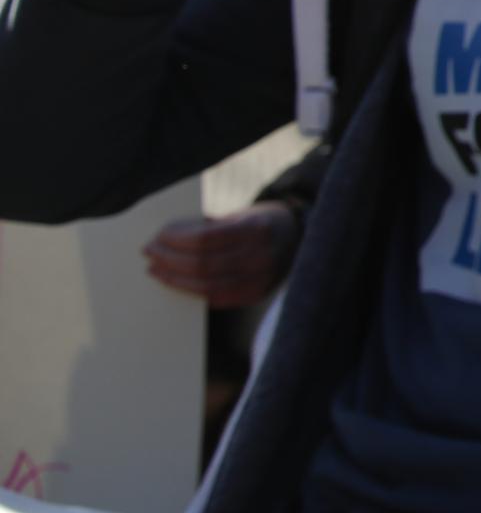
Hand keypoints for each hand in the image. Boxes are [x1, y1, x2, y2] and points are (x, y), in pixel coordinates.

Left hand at [142, 202, 301, 306]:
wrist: (298, 237)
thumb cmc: (261, 222)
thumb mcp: (240, 214)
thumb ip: (209, 226)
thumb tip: (167, 238)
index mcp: (256, 229)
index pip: (204, 239)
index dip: (176, 239)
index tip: (158, 235)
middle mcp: (261, 256)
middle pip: (201, 264)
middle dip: (169, 259)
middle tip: (149, 252)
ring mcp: (260, 278)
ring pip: (206, 285)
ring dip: (175, 278)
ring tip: (157, 269)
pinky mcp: (256, 294)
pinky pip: (217, 297)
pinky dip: (193, 290)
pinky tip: (177, 282)